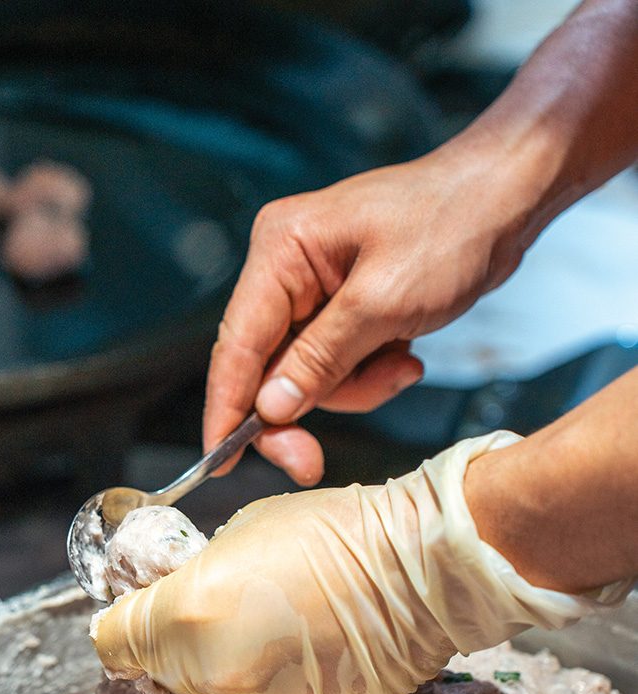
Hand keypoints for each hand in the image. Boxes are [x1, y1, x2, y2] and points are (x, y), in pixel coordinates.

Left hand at [94, 431, 629, 693]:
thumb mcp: (238, 530)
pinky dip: (275, 681)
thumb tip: (170, 591)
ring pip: (216, 692)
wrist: (419, 565)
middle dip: (175, 643)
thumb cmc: (328, 530)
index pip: (113, 641)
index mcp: (191, 615)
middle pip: (162, 672)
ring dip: (228, 664)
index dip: (121, 622)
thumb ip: (190, 573)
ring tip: (273, 622)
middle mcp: (220, 674)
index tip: (137, 609)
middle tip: (214, 608)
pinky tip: (308, 645)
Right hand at [205, 144, 535, 484]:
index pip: (236, 343)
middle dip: (298, 409)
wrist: (508, 197)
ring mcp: (312, 289)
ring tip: (401, 367)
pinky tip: (404, 357)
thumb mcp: (383, 303)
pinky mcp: (340, 306)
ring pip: (304, 373)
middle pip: (265, 366)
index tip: (218, 462)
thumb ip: (320, 359)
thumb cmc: (451, 228)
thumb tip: (268, 408)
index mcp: (281, 251)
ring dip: (352, 387)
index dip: (225, 407)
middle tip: (310, 462)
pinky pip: (334, 364)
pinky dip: (367, 374)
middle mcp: (285, 269)